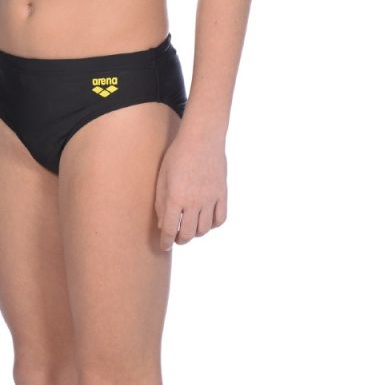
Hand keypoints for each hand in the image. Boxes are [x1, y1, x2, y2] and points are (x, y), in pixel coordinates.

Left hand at [154, 135, 227, 250]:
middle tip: (176, 238)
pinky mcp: (222, 194)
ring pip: (204, 229)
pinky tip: (206, 221)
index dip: (166, 241)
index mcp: (176, 198)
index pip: (170, 229)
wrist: (202, 138)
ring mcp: (210, 199)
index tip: (164, 246)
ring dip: (196, 233)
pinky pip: (220, 219)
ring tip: (190, 229)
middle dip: (180, 239)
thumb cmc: (178, 154)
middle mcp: (194, 203)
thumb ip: (161, 202)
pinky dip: (213, 225)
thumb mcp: (162, 177)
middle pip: (188, 233)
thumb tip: (163, 224)